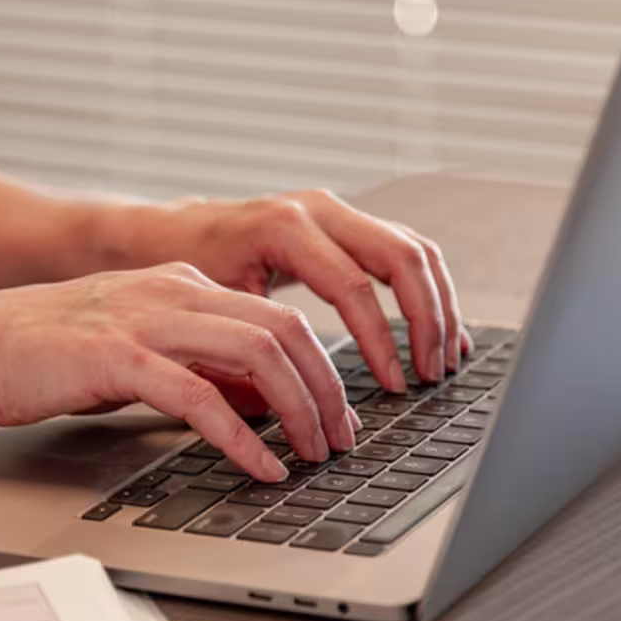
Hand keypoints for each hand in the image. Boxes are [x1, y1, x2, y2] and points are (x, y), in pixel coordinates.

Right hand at [0, 265, 361, 481]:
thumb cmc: (37, 353)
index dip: (323, 368)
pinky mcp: (119, 359)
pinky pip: (202, 397)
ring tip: (313, 455)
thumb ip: (196, 367)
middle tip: (341, 440)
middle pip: (285, 330)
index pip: (278, 316)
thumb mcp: (134, 351)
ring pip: (257, 354)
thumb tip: (258, 402)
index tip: (337, 414)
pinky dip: (242, 437)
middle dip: (327, 390)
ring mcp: (146, 321)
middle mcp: (172, 293)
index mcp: (180, 285)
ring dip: (299, 410)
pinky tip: (260, 466)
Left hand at [153, 190, 469, 391]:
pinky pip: (404, 250)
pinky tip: (439, 330)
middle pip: (402, 256)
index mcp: (284, 227)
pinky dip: (428, 290)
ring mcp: (337, 210)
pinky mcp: (347, 222)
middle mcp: (318, 209)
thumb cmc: (186, 272)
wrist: (174, 234)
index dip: (380, 341)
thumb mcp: (212, 309)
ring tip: (445, 358)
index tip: (394, 385)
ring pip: (414, 249)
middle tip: (431, 373)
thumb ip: (250, 350)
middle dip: (427, 320)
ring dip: (438, 305)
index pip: (353, 287)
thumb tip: (284, 411)